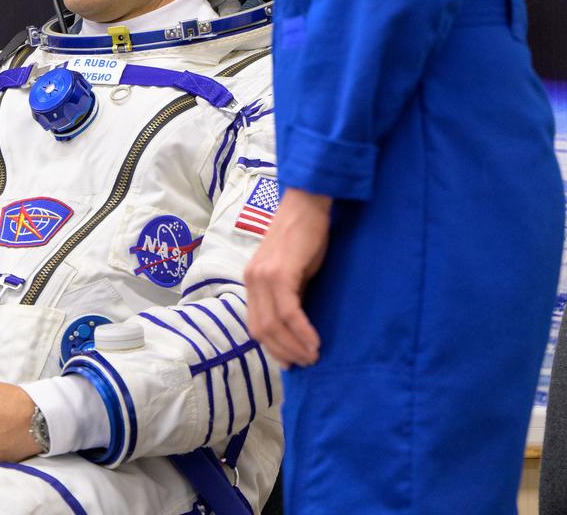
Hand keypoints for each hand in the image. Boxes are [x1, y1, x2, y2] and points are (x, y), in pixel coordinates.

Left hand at [244, 187, 331, 367]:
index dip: (273, 348)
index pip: (255, 325)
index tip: (291, 361)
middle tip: (306, 363)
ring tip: (313, 356)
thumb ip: (288, 295)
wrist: (307, 203)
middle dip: (284, 353)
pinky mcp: (280, 272)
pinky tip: (315, 342)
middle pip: (261, 331)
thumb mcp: (292, 270)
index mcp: (252, 280)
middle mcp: (252, 279)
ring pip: (274, 325)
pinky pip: (288, 312)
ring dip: (294, 346)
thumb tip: (296, 328)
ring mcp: (263, 276)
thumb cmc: (305, 236)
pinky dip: (301, 332)